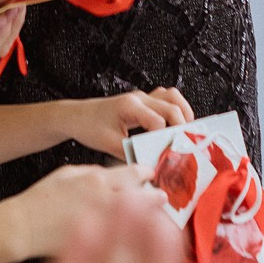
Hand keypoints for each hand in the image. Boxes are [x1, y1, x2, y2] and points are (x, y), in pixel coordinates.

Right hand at [7, 163, 147, 262]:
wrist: (22, 227)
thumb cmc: (39, 201)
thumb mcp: (67, 174)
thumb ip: (92, 173)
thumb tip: (113, 177)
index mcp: (95, 179)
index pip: (132, 174)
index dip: (146, 175)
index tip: (152, 176)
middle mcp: (103, 200)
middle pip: (140, 197)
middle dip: (153, 198)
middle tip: (162, 198)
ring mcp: (103, 224)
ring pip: (137, 220)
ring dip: (149, 218)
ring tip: (156, 218)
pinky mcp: (99, 245)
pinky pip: (123, 239)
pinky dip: (134, 237)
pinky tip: (138, 238)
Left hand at [61, 87, 194, 156]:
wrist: (77, 116)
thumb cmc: (89, 126)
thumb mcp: (109, 144)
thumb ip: (131, 154)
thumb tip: (151, 166)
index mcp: (130, 106)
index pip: (158, 121)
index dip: (166, 139)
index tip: (170, 153)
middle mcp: (139, 98)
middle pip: (171, 106)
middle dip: (182, 126)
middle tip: (186, 145)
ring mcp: (142, 97)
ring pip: (172, 96)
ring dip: (183, 113)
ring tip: (186, 132)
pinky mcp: (142, 101)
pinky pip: (166, 98)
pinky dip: (176, 109)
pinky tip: (175, 125)